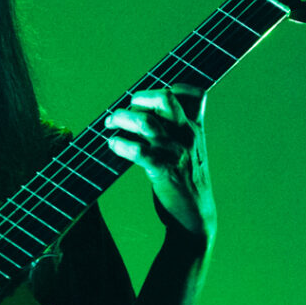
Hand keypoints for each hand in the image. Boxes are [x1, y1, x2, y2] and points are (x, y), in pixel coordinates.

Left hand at [104, 87, 212, 240]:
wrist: (195, 218)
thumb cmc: (187, 184)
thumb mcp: (191, 152)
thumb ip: (178, 132)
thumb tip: (149, 114)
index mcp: (195, 129)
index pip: (195, 94)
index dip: (174, 87)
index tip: (153, 98)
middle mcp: (187, 136)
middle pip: (165, 98)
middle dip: (139, 98)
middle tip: (126, 109)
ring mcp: (176, 153)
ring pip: (146, 122)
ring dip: (122, 118)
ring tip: (110, 124)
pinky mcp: (163, 171)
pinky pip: (138, 150)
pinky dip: (121, 144)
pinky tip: (113, 145)